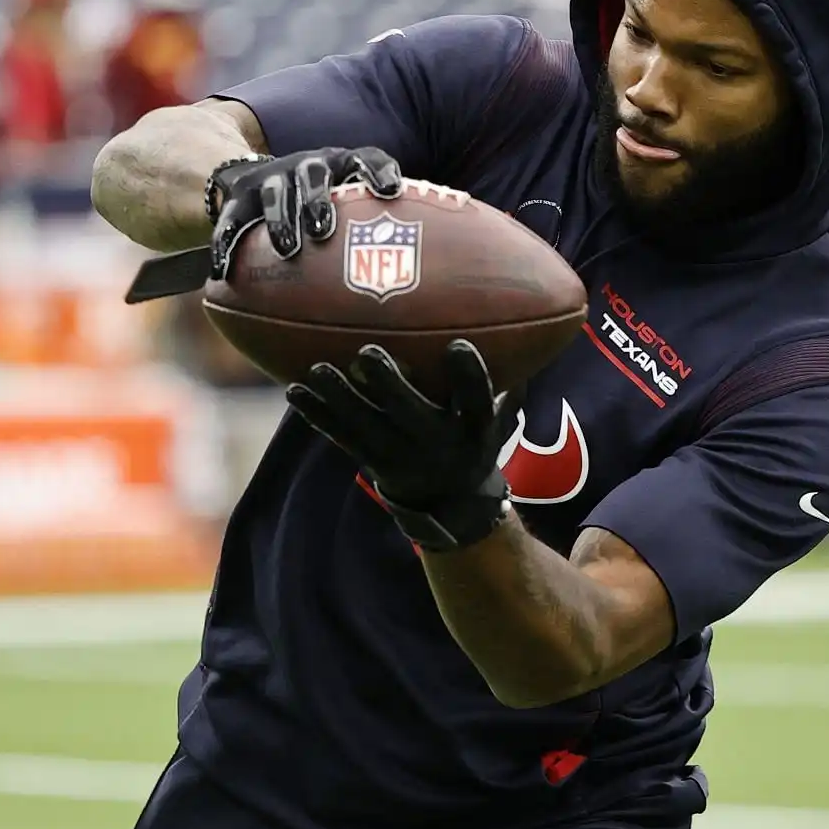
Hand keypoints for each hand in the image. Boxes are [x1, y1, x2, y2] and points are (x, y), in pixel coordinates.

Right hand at [207, 147, 401, 280]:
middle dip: (318, 200)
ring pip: (275, 192)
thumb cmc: (325, 219)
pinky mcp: (239, 197)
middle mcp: (308, 167)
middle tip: (323, 230)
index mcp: (343, 168)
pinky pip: (230, 221)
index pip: (366, 159)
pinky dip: (226, 244)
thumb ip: (378, 247)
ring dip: (281, 218)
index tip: (391, 191)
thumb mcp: (351, 220)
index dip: (379, 171)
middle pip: (314, 174)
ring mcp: (272, 179)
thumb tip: (413, 304)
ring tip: (287, 248)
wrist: (260, 187)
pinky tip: (222, 272)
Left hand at [286, 340, 516, 551]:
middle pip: (411, 414)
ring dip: (339, 399)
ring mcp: (401, 457)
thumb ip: (511, 379)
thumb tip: (532, 323)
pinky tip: (296, 393)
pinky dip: (318, 416)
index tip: (459, 346)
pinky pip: (341, 438)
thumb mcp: (501, 418)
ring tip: (316, 371)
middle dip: (388, 384)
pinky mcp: (371, 461)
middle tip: (366, 352)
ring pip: (366, 426)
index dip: (470, 377)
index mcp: (474, 430)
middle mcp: (437, 445)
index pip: (477, 402)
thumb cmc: (477, 441)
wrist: (452, 504)